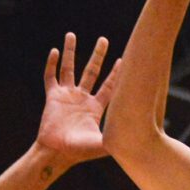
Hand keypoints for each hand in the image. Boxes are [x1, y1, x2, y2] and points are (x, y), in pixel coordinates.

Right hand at [35, 33, 120, 162]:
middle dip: (97, 56)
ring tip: (71, 35)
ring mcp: (66, 97)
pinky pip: (50, 77)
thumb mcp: (103, 144)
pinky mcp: (52, 98)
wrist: (56, 154)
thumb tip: (139, 140)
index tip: (123, 59)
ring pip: (69, 69)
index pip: (109, 87)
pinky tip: (55, 51)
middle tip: (104, 40)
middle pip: (91, 71)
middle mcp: (81, 99)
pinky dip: (51, 64)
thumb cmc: (79, 152)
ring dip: (70, 52)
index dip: (116, 74)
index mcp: (95, 108)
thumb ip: (119, 139)